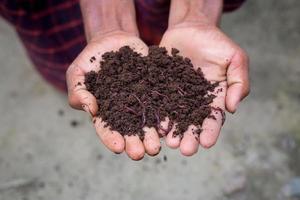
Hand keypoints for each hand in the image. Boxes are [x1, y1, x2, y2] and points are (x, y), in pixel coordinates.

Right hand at [66, 31, 160, 159]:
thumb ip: (78, 92)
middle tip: (141, 153)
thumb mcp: (77, 73)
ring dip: (152, 135)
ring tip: (157, 146)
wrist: (112, 41)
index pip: (106, 129)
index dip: (112, 139)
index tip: (119, 148)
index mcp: (105, 111)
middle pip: (129, 130)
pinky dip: (165, 114)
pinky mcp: (153, 89)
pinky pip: (160, 102)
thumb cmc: (90, 59)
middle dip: (135, 143)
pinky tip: (169, 124)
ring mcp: (140, 100)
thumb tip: (91, 109)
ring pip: (147, 121)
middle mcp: (124, 110)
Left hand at [159, 22, 249, 155]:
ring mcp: (177, 94)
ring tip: (169, 142)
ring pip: (174, 116)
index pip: (213, 117)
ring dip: (172, 131)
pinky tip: (155, 125)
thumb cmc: (216, 42)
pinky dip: (157, 113)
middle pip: (192, 122)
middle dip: (189, 137)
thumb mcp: (235, 58)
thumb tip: (232, 109)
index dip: (211, 131)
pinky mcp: (161, 87)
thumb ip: (239, 83)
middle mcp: (195, 100)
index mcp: (214, 97)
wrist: (191, 28)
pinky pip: (158, 102)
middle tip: (185, 149)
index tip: (207, 143)